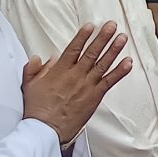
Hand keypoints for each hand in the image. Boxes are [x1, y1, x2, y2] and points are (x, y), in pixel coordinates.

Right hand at [22, 22, 132, 143]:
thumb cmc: (37, 109)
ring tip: (122, 38)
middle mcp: (75, 76)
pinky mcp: (94, 96)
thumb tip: (42, 58)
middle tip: (111, 26)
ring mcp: (86, 86)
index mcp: (59, 71)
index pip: (73, 49)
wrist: (46, 130)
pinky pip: (109, 81)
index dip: (83, 36)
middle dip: (103, 37)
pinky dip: (120, 72)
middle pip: (91, 52)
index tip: (90, 26)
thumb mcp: (29, 85)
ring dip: (114, 50)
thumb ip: (34, 69)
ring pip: (103, 64)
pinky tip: (128, 62)